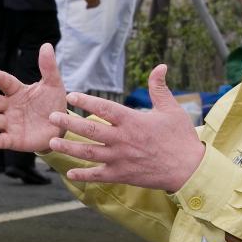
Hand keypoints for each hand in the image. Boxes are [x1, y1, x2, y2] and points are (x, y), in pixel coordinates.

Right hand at [0, 43, 67, 152]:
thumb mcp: (54, 85)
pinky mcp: (13, 139)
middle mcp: (9, 107)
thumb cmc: (52, 104)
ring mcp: (10, 123)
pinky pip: (1, 140)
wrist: (59, 127)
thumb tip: (46, 45)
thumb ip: (48, 68)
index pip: (8, 84)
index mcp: (18, 92)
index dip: (2, 79)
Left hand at [45, 64, 204, 192]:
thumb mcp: (171, 109)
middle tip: (51, 116)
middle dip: (68, 122)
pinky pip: (98, 175)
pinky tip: (69, 173)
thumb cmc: (181, 137)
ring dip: (69, 147)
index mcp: (133, 121)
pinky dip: (83, 175)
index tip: (71, 95)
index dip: (87, 101)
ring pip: (89, 152)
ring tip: (51, 141)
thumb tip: (160, 66)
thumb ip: (159, 88)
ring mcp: (120, 159)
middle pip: (90, 130)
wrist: (190, 170)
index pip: (105, 108)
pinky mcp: (122, 175)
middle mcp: (123, 140)